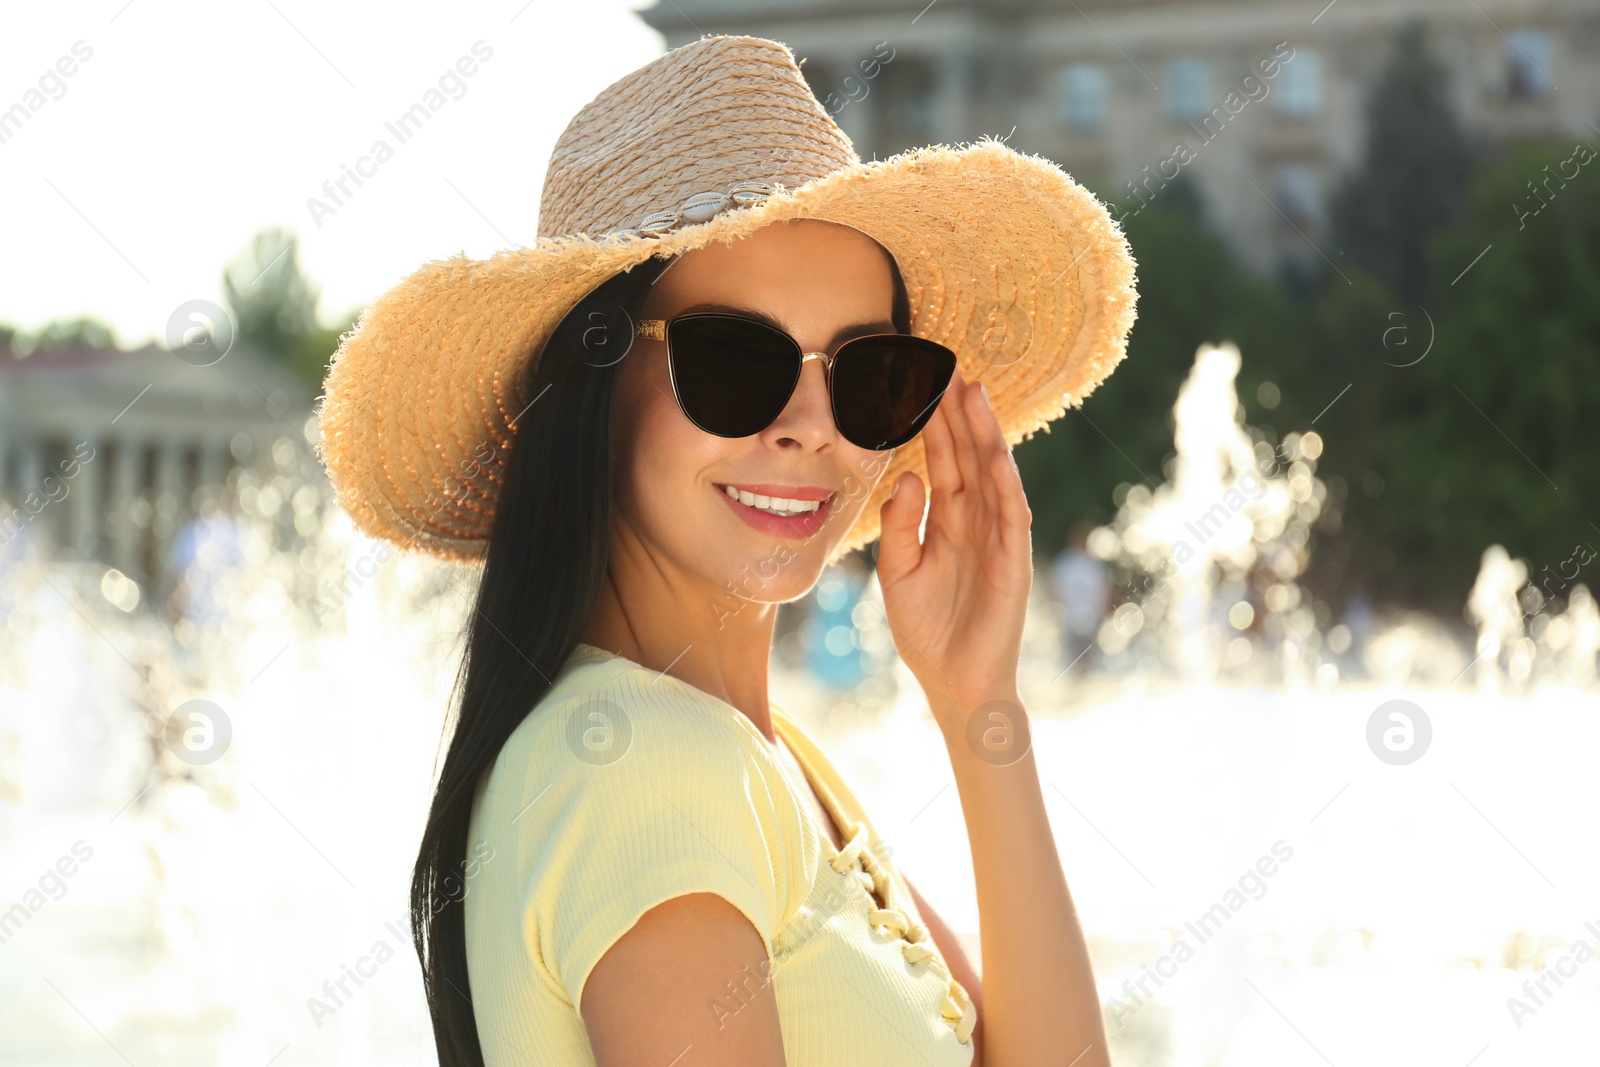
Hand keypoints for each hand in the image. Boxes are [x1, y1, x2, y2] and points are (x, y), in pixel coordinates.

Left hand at [875, 372, 1033, 730]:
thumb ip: (898, 523)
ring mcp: (997, 536)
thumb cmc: (925, 628)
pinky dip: (1005, 483)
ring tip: (974, 392)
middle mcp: (975, 518)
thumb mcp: (896, 570)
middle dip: (959, 412)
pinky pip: (1010, 514)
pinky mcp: (1013, 560)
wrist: (952, 681)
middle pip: (969, 454)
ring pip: (993, 473)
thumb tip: (907, 473)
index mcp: (946, 518)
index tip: (924, 378)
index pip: (942, 457)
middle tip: (950, 363)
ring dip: (985, 434)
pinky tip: (997, 454)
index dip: (935, 420)